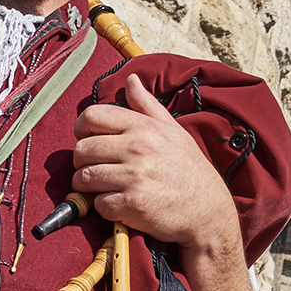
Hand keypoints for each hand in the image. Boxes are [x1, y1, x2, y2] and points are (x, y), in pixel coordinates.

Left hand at [71, 77, 241, 258]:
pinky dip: (104, 207)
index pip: (92, 116)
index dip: (82, 129)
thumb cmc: (190, 170)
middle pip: (81, 149)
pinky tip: (120, 204)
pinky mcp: (131, 204)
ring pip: (84, 178)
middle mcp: (137, 148)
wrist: (209, 211)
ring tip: (105, 187)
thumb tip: (131, 79)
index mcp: (143, 127)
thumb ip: (147, 105)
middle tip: (96, 168)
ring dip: (89, 186)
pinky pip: (98, 203)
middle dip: (83, 161)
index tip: (88, 140)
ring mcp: (133, 177)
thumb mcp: (173, 131)